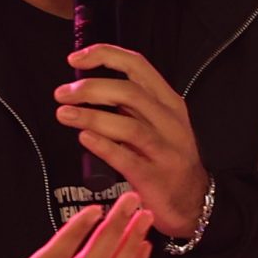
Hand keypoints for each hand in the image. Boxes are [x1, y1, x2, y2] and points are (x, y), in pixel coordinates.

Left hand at [54, 46, 208, 239]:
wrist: (194, 201)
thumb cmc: (168, 158)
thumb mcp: (160, 123)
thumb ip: (132, 105)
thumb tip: (90, 87)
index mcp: (169, 102)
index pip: (137, 66)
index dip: (105, 56)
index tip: (76, 58)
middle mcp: (170, 122)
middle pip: (130, 93)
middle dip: (91, 88)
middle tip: (63, 93)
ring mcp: (165, 151)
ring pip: (128, 126)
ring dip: (91, 116)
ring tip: (64, 114)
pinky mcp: (155, 178)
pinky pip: (126, 158)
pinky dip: (103, 145)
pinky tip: (84, 138)